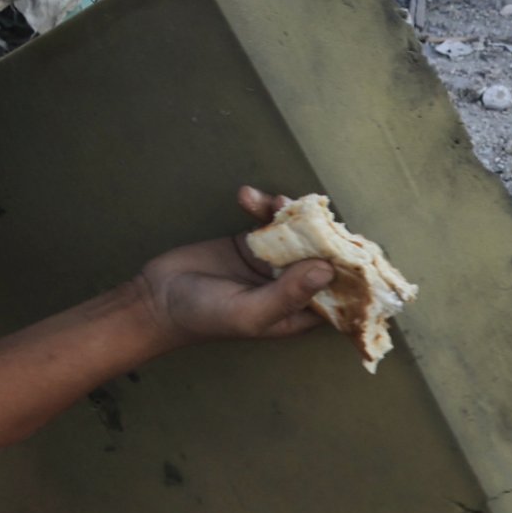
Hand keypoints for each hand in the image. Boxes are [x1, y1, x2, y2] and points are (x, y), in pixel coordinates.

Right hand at [135, 186, 331, 345]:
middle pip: (321, 255)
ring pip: (296, 232)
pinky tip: (245, 195)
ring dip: (288, 212)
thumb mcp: (248, 312)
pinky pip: (266, 220)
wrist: (157, 298)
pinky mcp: (249, 242)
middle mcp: (291, 286)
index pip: (338, 292)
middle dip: (320, 231)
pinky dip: (260, 205)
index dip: (350, 270)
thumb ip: (288, 293)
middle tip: (310, 213)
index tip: (354, 246)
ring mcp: (271, 262)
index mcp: (298, 312)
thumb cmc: (204, 317)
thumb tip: (328, 268)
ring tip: (272, 201)